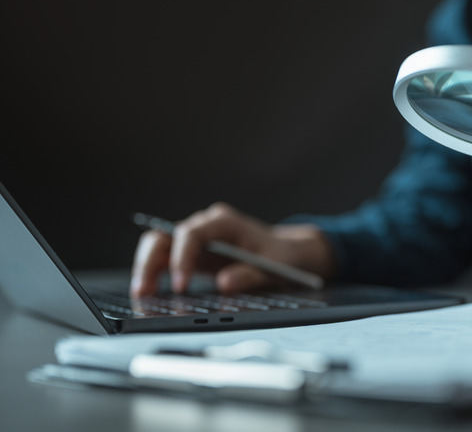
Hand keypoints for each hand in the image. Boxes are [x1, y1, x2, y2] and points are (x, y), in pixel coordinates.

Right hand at [130, 203, 335, 295]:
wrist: (286, 252)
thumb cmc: (280, 256)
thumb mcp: (273, 267)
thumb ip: (250, 274)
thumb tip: (225, 283)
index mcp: (224, 222)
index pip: (192, 233)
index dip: (182, 258)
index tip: (180, 286)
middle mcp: (205, 225)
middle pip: (165, 234)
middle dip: (150, 261)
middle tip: (144, 290)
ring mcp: (196, 238)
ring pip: (159, 245)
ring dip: (147, 267)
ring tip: (141, 294)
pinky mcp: (193, 253)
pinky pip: (166, 258)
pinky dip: (156, 273)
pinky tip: (149, 292)